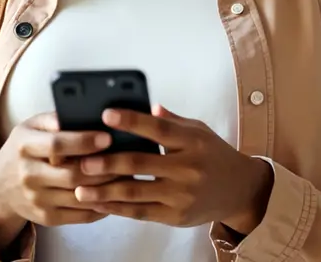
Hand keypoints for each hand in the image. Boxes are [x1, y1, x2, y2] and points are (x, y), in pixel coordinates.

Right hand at [0, 112, 118, 249]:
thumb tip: (82, 111)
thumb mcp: (30, 127)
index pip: (56, 145)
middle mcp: (27, 175)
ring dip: (107, 188)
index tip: (108, 137)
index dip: (84, 142)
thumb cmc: (24, 149)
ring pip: (80, 197)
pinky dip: (101, 206)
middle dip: (103, 168)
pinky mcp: (45, 218)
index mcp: (24, 146)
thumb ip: (54, 118)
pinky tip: (116, 194)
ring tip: (128, 175)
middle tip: (128, 158)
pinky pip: (79, 216)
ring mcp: (36, 200)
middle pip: (72, 174)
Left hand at [72, 105, 273, 232]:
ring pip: (137, 191)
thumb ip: (172, 121)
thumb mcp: (199, 130)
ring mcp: (181, 195)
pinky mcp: (176, 216)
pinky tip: (99, 204)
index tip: (106, 114)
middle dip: (108, 162)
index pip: (158, 128)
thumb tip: (146, 105)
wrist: (240, 190)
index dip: (131, 121)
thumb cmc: (214, 155)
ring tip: (80, 188)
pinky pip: (141, 212)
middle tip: (82, 160)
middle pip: (141, 163)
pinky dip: (118, 209)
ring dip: (106, 191)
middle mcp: (187, 168)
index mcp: (192, 141)